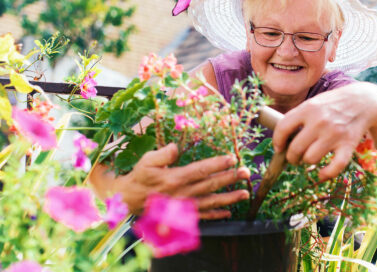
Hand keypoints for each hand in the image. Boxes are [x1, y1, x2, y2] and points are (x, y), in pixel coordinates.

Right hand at [112, 143, 249, 219]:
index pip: (200, 170)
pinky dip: (216, 215)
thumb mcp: (146, 161)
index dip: (217, 164)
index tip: (231, 159)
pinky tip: (228, 213)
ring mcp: (184, 206)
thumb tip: (176, 147)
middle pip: (210, 185)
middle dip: (230, 178)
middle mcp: (183, 193)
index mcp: (175, 178)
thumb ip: (163, 154)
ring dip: (229, 198)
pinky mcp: (183, 215)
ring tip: (245, 193)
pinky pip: (203, 217)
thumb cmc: (140, 177)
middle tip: (246, 173)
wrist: (130, 200)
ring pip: (211, 202)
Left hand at [272, 83, 376, 179]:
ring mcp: (334, 134)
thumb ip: (298, 118)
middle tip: (294, 157)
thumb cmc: (333, 104)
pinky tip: (321, 174)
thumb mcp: (314, 103)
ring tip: (310, 158)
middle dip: (292, 157)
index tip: (279, 148)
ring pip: (310, 159)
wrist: (364, 102)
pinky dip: (326, 174)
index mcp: (308, 108)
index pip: (282, 128)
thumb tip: (281, 140)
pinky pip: (334, 167)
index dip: (277, 141)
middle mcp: (320, 121)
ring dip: (307, 162)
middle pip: (295, 148)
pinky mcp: (348, 145)